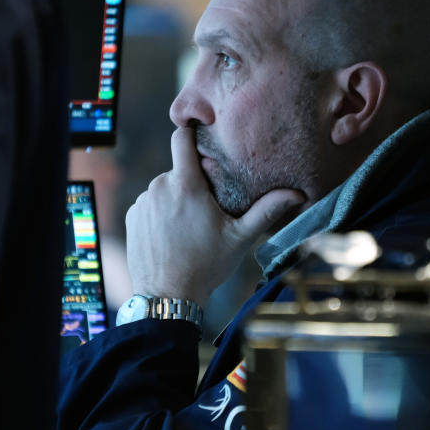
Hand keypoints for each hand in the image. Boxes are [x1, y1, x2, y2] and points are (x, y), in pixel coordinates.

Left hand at [125, 127, 305, 304]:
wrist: (168, 296)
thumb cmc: (206, 265)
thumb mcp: (240, 237)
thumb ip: (266, 210)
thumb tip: (297, 194)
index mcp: (186, 184)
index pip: (181, 138)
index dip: (191, 134)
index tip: (201, 138)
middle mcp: (159, 186)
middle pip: (178, 170)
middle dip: (192, 182)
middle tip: (207, 209)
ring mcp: (143, 202)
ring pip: (164, 189)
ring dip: (175, 199)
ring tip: (188, 227)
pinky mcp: (132, 216)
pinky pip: (149, 205)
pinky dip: (159, 213)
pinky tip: (171, 235)